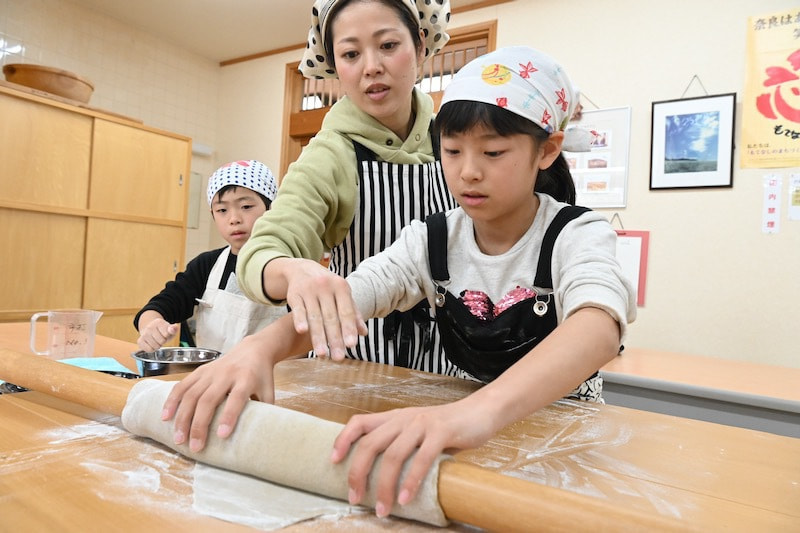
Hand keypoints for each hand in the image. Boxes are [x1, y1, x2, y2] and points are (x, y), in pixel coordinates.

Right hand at [137, 316, 177, 350]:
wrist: (151, 330)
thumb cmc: (163, 331)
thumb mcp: (170, 329)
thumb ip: (174, 329)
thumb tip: (174, 327)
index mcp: (159, 322)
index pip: (166, 334)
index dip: (167, 336)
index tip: (165, 333)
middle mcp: (150, 327)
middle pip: (161, 341)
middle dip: (163, 341)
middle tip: (161, 338)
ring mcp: (144, 334)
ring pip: (155, 346)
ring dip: (158, 346)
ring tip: (156, 341)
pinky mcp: (140, 341)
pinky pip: (149, 350)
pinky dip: (152, 349)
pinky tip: (151, 344)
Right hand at [161, 334, 276, 452]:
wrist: (253, 350)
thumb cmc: (261, 376)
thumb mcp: (269, 392)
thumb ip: (265, 412)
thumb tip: (258, 438)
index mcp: (246, 379)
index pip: (237, 397)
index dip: (229, 416)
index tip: (222, 435)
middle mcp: (226, 374)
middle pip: (209, 399)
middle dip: (199, 424)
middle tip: (195, 447)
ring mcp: (211, 371)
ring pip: (192, 394)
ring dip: (182, 417)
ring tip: (178, 439)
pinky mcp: (200, 371)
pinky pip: (182, 385)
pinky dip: (172, 401)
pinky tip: (165, 417)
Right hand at [269, 258, 366, 359]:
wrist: (302, 269)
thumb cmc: (327, 286)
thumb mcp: (341, 294)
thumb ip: (353, 312)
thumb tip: (363, 333)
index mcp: (341, 286)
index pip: (346, 311)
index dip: (349, 328)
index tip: (352, 345)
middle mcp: (325, 287)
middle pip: (331, 317)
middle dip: (335, 338)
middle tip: (338, 357)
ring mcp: (309, 290)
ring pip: (315, 317)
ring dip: (318, 336)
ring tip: (322, 354)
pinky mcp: (294, 294)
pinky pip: (298, 309)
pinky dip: (300, 320)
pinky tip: (302, 331)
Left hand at [330, 400, 495, 517]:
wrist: (481, 412)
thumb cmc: (449, 427)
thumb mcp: (419, 431)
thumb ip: (403, 445)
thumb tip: (384, 475)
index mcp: (395, 417)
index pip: (359, 422)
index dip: (342, 440)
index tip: (333, 461)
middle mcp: (404, 418)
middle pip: (370, 444)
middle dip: (358, 473)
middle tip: (355, 498)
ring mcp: (422, 424)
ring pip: (393, 455)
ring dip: (384, 485)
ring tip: (383, 508)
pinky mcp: (441, 432)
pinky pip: (421, 459)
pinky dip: (411, 481)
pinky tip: (405, 498)